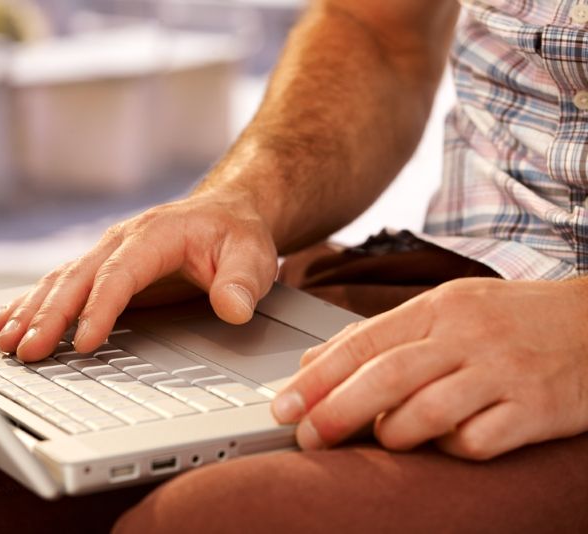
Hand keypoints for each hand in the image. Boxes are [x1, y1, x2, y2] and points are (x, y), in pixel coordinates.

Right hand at [0, 190, 277, 360]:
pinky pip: (60, 285)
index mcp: (154, 235)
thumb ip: (242, 282)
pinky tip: (6, 321)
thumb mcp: (252, 255)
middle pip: (77, 279)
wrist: (227, 213)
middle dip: (48, 316)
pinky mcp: (103, 269)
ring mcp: (108, 254)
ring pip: (60, 282)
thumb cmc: (237, 235)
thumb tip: (233, 308)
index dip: (99, 309)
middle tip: (26, 351)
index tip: (84, 342)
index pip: (119, 274)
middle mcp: (122, 241)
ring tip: (5, 342)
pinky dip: (32, 304)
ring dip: (31, 312)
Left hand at [271, 277, 587, 459]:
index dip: (317, 377)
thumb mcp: (445, 309)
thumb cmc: (508, 320)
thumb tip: (313, 363)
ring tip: (385, 437)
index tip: (284, 406)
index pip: (363, 341)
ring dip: (394, 433)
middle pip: (388, 375)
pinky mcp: (536, 409)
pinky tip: (448, 442)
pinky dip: (451, 449)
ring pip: (429, 411)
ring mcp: (504, 371)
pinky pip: (478, 441)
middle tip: (308, 437)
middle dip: (338, 410)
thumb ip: (381, 335)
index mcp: (438, 307)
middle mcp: (468, 335)